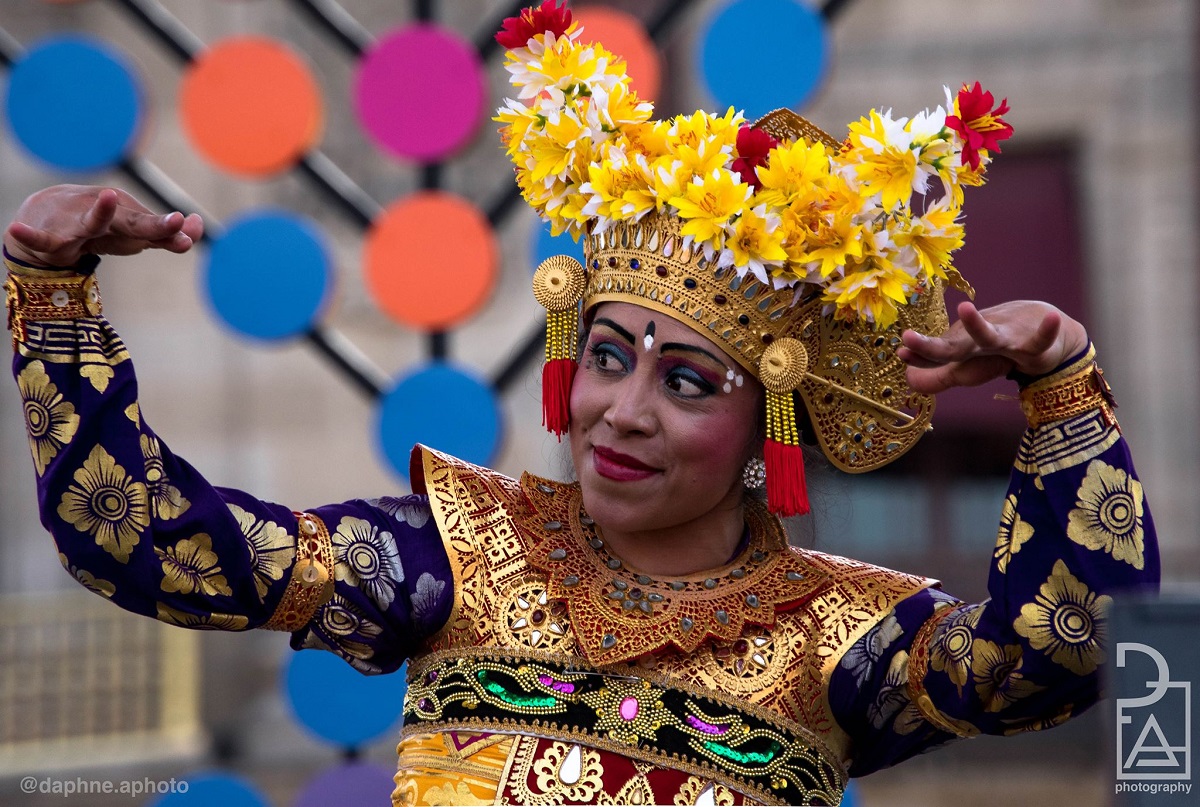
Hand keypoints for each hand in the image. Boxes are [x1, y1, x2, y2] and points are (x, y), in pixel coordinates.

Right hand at [4, 185, 202, 267]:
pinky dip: (30, 236)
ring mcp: (77, 224)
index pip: (153, 227)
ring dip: (100, 211)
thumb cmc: (98, 228)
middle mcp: (105, 215)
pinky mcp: (51, 237)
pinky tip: (18, 230)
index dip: (171, 230)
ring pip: (91, 221)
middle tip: (175, 222)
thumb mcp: (132, 234)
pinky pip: (41, 239)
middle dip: (154, 225)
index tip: (191, 232)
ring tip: (107, 197)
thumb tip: (199, 227)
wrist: (45, 220)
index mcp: (126, 217)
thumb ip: (165, 235)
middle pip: (132, 222)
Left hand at [899, 300, 1088, 393]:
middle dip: (931, 345)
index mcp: (964, 347)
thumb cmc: (999, 344)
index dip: (919, 356)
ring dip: (977, 324)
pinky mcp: (1035, 346)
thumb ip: (940, 375)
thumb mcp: (968, 364)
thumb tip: (908, 380)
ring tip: (965, 308)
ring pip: (990, 336)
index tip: (901, 352)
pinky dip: (1047, 330)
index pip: (936, 354)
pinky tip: (1052, 318)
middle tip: (908, 337)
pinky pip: (1042, 340)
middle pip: (954, 346)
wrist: (1044, 322)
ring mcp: (1008, 340)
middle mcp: (980, 340)